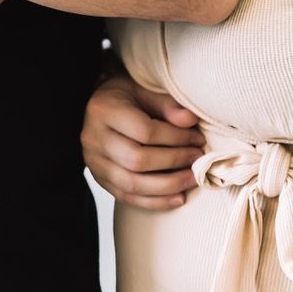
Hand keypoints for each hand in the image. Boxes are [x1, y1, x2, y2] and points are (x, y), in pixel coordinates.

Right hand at [81, 74, 204, 208]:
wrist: (98, 108)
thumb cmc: (124, 96)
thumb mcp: (143, 90)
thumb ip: (166, 104)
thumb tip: (191, 120)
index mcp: (104, 110)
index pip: (144, 131)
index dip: (176, 138)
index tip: (198, 139)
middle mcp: (94, 138)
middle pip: (137, 160)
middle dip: (174, 162)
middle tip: (198, 160)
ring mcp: (94, 162)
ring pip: (132, 184)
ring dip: (168, 186)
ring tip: (192, 179)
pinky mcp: (100, 179)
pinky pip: (128, 197)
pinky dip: (155, 202)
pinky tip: (178, 198)